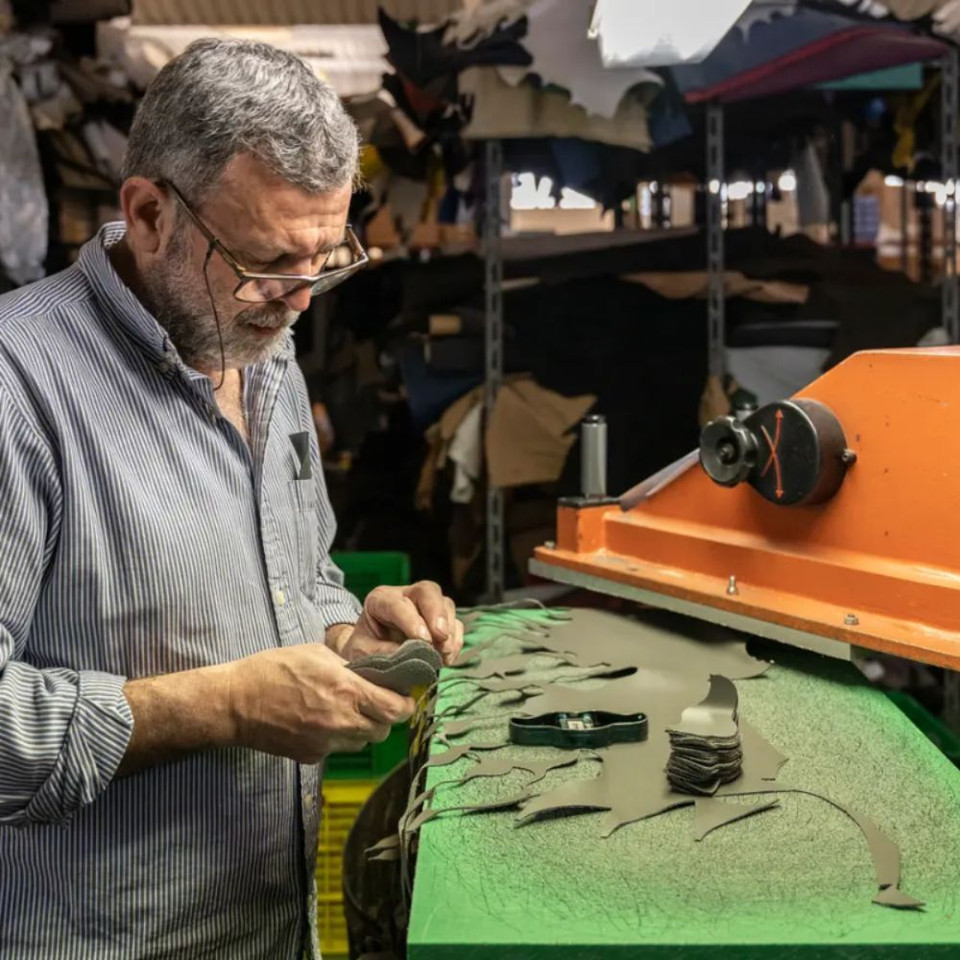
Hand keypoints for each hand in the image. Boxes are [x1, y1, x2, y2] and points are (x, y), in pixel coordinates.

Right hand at [228, 643, 414, 762]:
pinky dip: (339, 737)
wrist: (235, 702)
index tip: (404, 697)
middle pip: (383, 730)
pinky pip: (338, 749)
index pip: (395, 709)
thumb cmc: (273, 670)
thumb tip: (373, 674)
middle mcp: (340, 722)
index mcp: (346, 691)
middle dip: (386, 716)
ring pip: (362, 742)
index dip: (405, 704)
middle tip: (378, 702)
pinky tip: (323, 720)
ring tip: (348, 710)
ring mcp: (325, 743)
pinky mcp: (311, 756)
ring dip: (363, 728)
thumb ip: (350, 667)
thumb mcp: (317, 654)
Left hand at [335, 581, 463, 665]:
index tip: (422, 639)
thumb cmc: (364, 649)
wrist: (371, 655)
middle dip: (436, 613)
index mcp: (381, 599)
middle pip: (427, 591)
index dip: (410, 619)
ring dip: (448, 630)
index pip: (397, 603)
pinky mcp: (441, 620)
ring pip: (445, 605)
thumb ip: (380, 652)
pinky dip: (455, 641)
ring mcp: (426, 606)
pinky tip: (447, 657)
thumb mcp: (361, 652)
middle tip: (440, 637)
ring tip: (443, 653)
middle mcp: (406, 596)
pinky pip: (455, 624)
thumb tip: (406, 655)